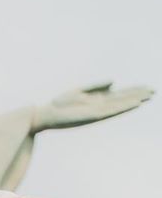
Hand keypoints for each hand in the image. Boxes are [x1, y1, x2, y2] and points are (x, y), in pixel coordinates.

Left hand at [32, 82, 153, 132]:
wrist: (46, 114)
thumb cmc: (60, 104)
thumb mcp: (80, 91)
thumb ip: (97, 86)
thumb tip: (115, 81)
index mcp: (97, 100)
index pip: (119, 95)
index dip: (132, 91)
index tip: (146, 88)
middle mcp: (100, 106)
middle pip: (122, 100)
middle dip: (137, 95)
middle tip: (153, 91)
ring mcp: (97, 111)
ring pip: (120, 105)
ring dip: (133, 101)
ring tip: (148, 96)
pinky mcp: (93, 115)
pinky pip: (111, 111)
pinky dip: (122, 107)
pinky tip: (132, 103)